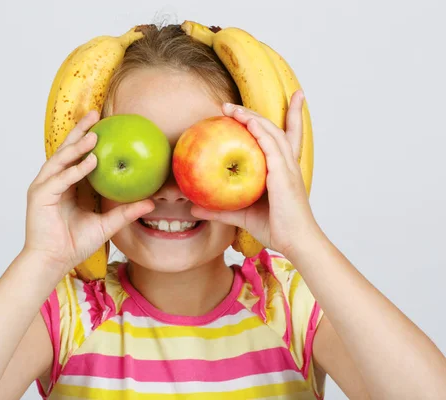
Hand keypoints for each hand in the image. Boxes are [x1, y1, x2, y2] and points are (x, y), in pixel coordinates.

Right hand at [24, 110, 154, 273]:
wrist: (54, 261)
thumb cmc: (75, 244)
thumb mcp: (106, 224)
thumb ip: (125, 212)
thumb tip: (150, 202)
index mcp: (67, 185)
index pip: (77, 156)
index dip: (87, 138)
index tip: (104, 123)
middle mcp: (54, 181)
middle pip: (67, 150)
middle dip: (79, 131)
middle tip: (95, 114)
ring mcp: (45, 187)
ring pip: (61, 160)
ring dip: (77, 146)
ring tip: (95, 134)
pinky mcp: (40, 196)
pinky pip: (60, 179)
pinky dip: (75, 170)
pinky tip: (90, 161)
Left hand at [191, 90, 319, 256]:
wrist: (296, 243)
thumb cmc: (275, 229)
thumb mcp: (241, 215)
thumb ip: (219, 210)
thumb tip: (194, 208)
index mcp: (284, 170)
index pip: (288, 136)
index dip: (291, 116)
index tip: (289, 98)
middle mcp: (288, 165)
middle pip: (275, 128)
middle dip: (254, 113)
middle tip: (230, 105)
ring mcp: (287, 168)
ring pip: (271, 133)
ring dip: (251, 117)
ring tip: (231, 109)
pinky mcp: (284, 175)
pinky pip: (272, 147)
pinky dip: (261, 132)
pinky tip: (248, 123)